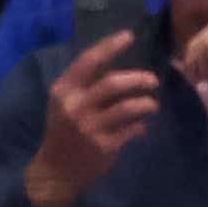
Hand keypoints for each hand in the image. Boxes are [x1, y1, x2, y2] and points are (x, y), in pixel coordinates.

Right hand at [19, 27, 162, 206]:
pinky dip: (141, 125)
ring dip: (146, 103)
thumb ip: (87, 86)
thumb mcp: (66, 104)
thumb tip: (124, 71)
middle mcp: (74, 107)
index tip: (129, 35)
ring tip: (151, 104)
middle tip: (152, 81)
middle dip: (138, 79)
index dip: (109, 46)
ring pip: (128, 107)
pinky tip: (141, 126)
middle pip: (112, 83)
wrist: (55, 171)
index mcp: (63, 91)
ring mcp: (89, 128)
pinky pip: (132, 129)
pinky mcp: (104, 146)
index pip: (88, 62)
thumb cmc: (63, 131)